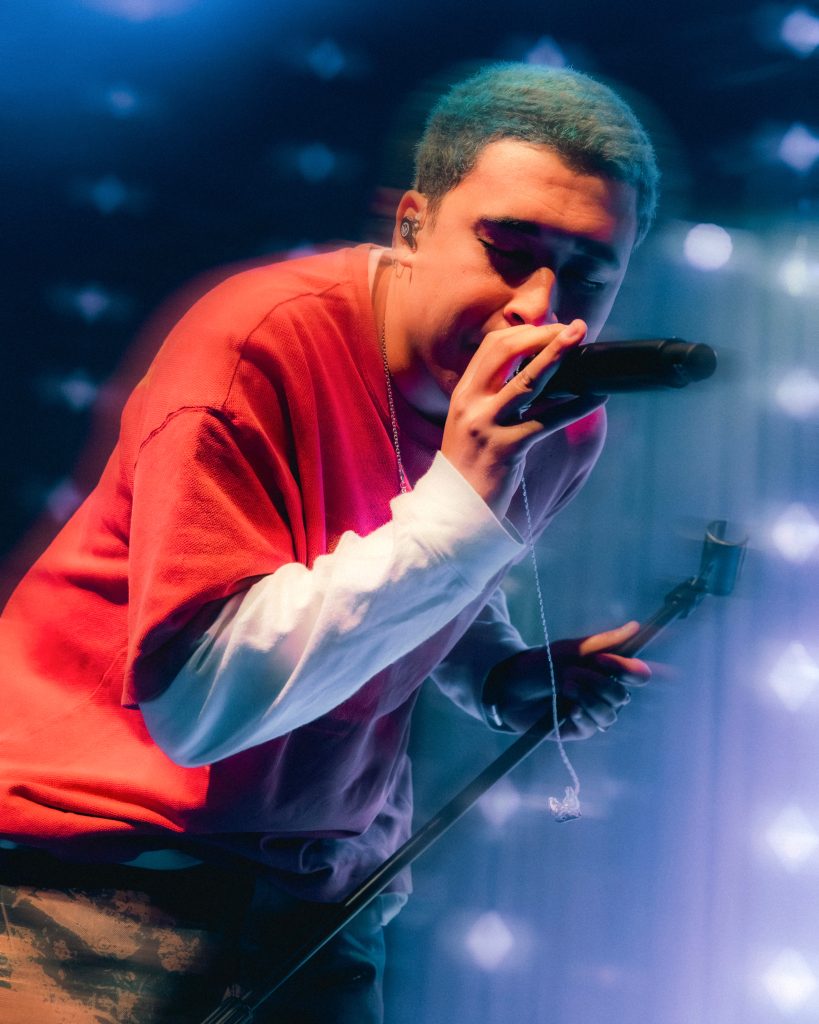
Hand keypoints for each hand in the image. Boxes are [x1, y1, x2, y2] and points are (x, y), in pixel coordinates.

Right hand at [441, 320, 605, 518]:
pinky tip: (596, 397)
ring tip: (581, 338)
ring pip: (527, 381)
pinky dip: (576, 406)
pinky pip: (547, 421)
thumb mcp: (474, 423)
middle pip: (506, 352)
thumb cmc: (472, 465)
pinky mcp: (506, 448)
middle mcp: (471, 403)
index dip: (525, 332)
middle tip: (574, 328)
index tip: (552, 328)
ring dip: (557, 355)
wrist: (455, 507)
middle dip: (542, 334)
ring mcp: (487, 425)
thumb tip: (537, 372)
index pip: (492, 346)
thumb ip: (495, 397)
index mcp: (464, 393)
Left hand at [482, 621, 650, 737]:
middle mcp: (604, 692)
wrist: (510, 686)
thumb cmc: (541, 665)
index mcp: (607, 671)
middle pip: (623, 695)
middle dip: (595, 683)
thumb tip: (635, 626)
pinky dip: (583, 715)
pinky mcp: (580, 729)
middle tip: (568, 674)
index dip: (628, 669)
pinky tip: (569, 710)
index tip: (601, 659)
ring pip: (610, 713)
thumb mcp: (571, 649)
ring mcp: (593, 711)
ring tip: (563, 688)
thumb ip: (605, 641)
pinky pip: (595, 727)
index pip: (638, 674)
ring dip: (586, 698)